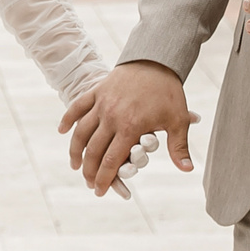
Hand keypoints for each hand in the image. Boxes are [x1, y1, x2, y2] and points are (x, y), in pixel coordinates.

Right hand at [61, 60, 200, 196]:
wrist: (157, 59)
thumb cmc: (168, 92)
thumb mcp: (177, 120)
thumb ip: (179, 147)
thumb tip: (187, 170)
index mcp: (129, 127)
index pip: (111, 161)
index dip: (104, 179)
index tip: (100, 191)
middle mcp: (111, 117)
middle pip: (93, 151)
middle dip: (89, 171)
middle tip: (89, 184)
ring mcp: (101, 103)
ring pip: (81, 132)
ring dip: (75, 152)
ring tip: (75, 166)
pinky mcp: (97, 91)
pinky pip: (77, 107)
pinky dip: (68, 119)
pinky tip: (62, 131)